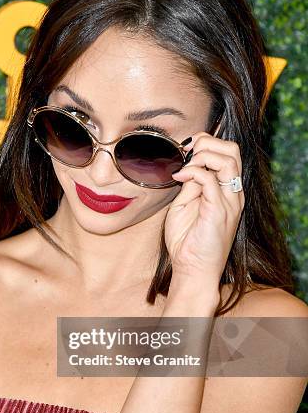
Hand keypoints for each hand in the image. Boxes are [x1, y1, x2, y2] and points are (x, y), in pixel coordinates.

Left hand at [164, 132, 244, 283]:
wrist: (192, 270)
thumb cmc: (187, 242)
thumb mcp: (185, 205)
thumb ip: (191, 185)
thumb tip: (188, 167)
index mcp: (227, 191)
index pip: (228, 153)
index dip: (207, 142)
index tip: (185, 149)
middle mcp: (232, 194)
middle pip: (233, 150)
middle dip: (208, 141)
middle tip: (186, 151)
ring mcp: (229, 201)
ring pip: (228, 159)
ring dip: (203, 154)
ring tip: (185, 165)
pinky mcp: (219, 211)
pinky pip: (210, 179)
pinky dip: (192, 172)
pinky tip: (179, 178)